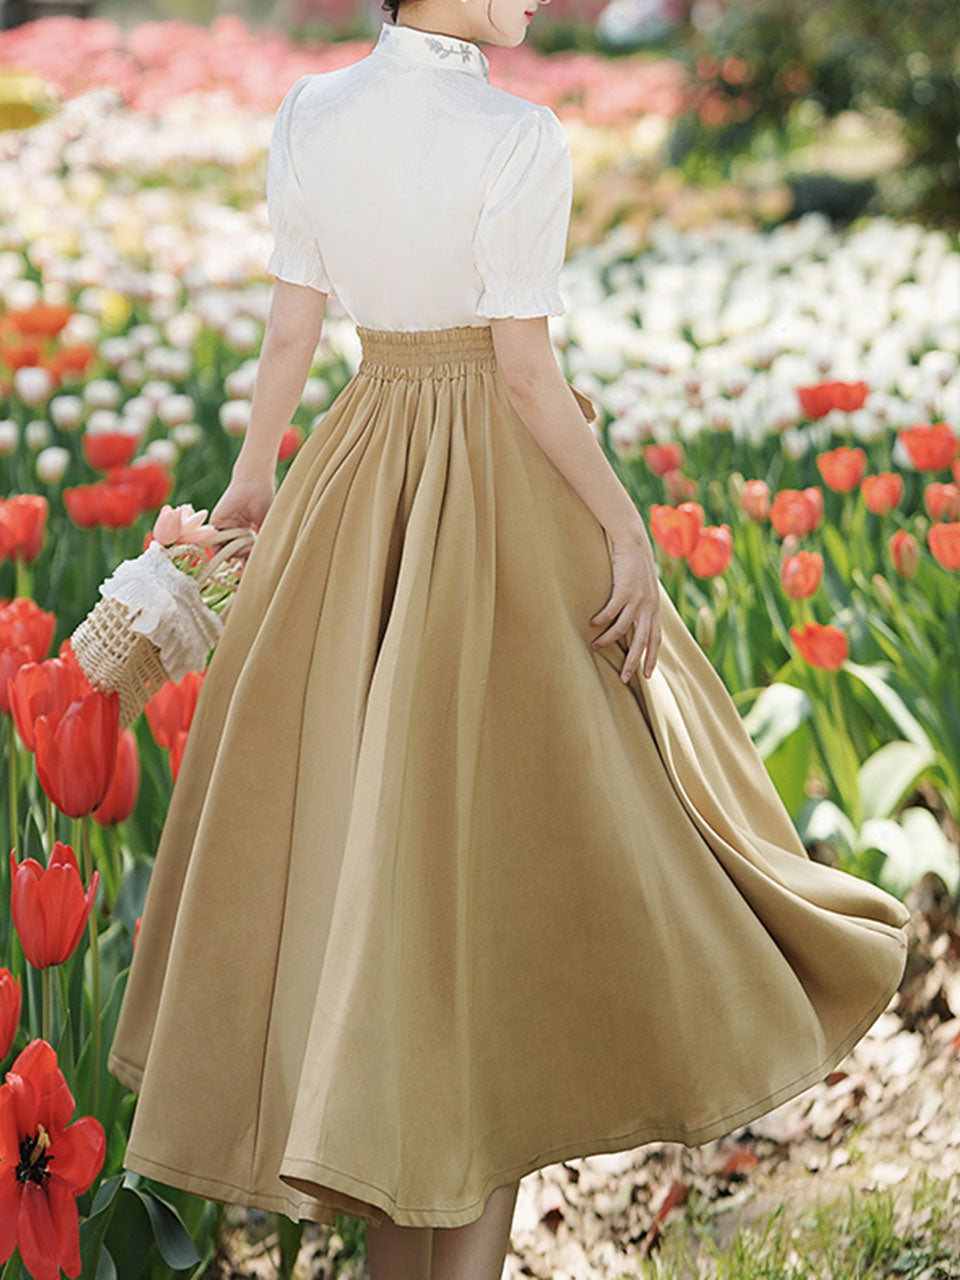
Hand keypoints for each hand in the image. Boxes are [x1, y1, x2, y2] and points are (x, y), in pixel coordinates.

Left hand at [209, 469, 275, 561]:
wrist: (254, 483)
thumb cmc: (265, 500)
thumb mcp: (267, 525)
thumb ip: (262, 542)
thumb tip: (264, 561)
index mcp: (247, 530)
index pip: (245, 550)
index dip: (249, 561)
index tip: (255, 569)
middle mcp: (235, 529)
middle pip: (234, 551)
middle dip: (242, 558)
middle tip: (249, 558)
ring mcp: (225, 526)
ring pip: (224, 548)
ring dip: (232, 554)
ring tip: (244, 551)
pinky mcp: (216, 521)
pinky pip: (215, 540)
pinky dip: (220, 548)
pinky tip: (230, 550)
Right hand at [589, 527, 661, 680]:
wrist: (634, 543)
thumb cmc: (636, 566)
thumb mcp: (645, 589)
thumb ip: (642, 605)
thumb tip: (635, 621)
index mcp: (654, 609)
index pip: (656, 639)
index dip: (652, 658)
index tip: (647, 675)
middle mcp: (648, 607)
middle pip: (642, 641)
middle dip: (633, 662)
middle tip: (625, 678)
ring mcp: (637, 599)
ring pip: (623, 628)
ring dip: (608, 640)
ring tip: (595, 646)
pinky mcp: (624, 589)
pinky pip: (611, 611)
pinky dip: (601, 620)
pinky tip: (591, 624)